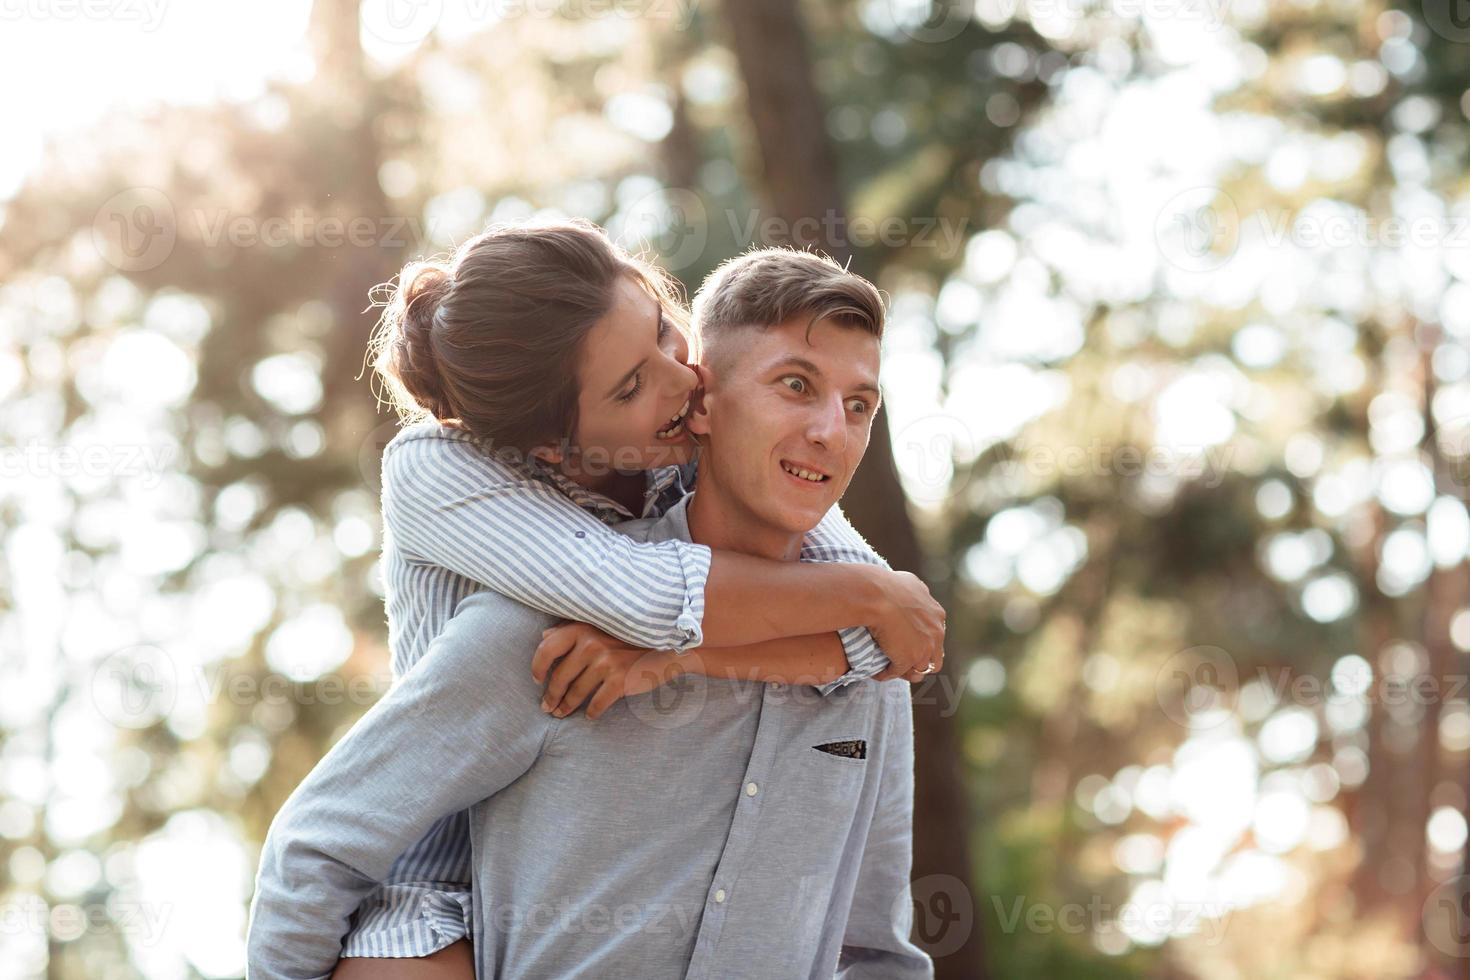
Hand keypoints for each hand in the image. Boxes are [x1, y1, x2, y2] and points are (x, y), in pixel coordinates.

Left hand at [532, 622, 681, 718]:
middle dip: (551, 695)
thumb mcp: (601, 625)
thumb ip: (572, 628)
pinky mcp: (620, 681)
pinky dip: (592, 712)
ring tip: (561, 713)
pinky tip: (590, 715)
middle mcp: (591, 644)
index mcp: (582, 628)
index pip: (547, 648)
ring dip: (566, 707)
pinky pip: (597, 703)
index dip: (537, 667)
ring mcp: (606, 663)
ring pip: (576, 693)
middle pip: (560, 676)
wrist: (669, 645)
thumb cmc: (631, 635)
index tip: (536, 679)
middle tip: (547, 706)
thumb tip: (544, 635)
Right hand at [868, 569, 946, 681]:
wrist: (877, 596)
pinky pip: (897, 672)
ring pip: (918, 669)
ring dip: (905, 670)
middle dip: (920, 661)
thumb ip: (917, 591)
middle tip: (903, 661)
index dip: (924, 641)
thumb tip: (918, 590)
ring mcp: (923, 649)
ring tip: (891, 669)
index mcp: (937, 615)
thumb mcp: (910, 582)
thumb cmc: (888, 585)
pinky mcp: (907, 660)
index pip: (936, 636)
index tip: (911, 643)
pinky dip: (887, 674)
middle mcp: (936, 633)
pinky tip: (877, 673)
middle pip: (933, 658)